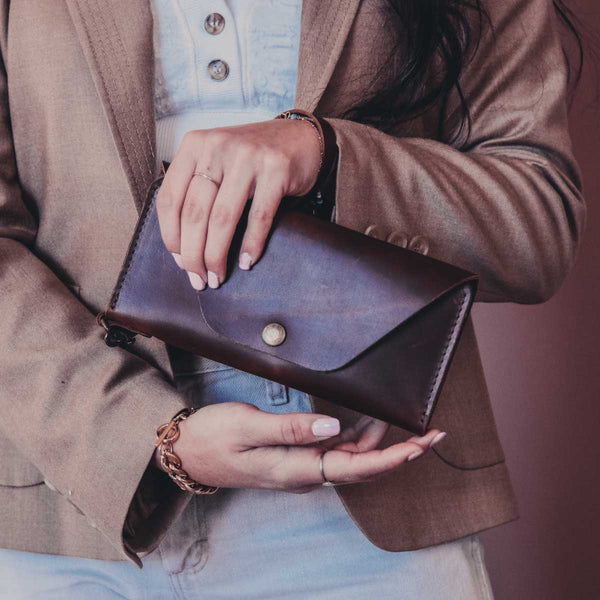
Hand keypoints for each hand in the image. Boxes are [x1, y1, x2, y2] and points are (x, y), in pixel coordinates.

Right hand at [154, 403, 443, 492]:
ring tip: (399, 416)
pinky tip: (363, 419)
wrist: (188, 452)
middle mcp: (306, 473)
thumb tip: (334, 427)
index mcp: (299, 470)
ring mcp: (302, 467)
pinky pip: (335, 451)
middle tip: (430, 430)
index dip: (395, 457)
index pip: (358, 467)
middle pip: (364, 467)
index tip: (425, 443)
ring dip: (378, 441)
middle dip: (400, 452)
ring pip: (352, 458)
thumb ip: (293, 429)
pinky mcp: (297, 457)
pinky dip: (355, 437)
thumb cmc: (216, 437)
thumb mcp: (251, 427)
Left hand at [156, 119, 320, 289]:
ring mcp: (248, 157)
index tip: (178, 261)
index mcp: (195, 144)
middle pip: (194, 213)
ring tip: (217, 276)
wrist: (300, 138)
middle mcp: (218, 147)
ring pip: (222, 219)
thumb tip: (181, 245)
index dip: (170, 236)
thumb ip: (196, 188)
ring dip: (217, 256)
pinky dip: (251, 245)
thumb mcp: (217, 160)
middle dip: (193, 255)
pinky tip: (246, 262)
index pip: (170, 198)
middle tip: (198, 278)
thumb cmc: (253, 158)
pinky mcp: (276, 170)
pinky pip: (259, 218)